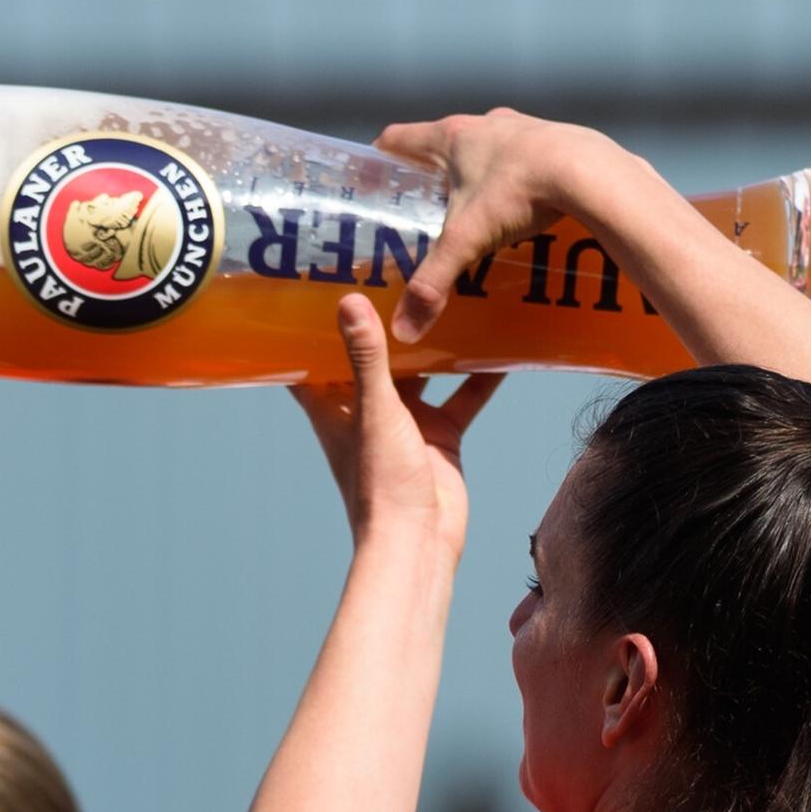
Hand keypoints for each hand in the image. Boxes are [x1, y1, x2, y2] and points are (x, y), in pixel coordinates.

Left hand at [288, 294, 501, 548]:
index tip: (315, 285)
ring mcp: (406, 423)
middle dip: (384, 322)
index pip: (310, 361)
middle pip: (372, 358)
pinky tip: (500, 344)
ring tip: (452, 296)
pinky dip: (479, 375)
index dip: (310, 327)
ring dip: (434, 343)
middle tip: (399, 271)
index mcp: (336, 407)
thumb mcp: (375, 410)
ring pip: (421, 373)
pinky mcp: (440, 435)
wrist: (419, 540)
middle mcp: (367, 412)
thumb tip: (349, 301)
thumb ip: (366, 357)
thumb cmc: (382, 482)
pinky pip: (462, 397)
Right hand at [373, 109, 636, 341]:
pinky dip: (512, 175)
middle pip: (442, 142)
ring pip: (485, 147)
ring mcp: (521, 127)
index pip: (398, 138)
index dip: (379, 157)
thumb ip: (433, 282)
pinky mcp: (553, 138)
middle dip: (429, 171)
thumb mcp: (466, 240)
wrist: (588, 173)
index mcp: (452, 137)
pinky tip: (519, 204)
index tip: (371, 176)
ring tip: (472, 206)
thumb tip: (403, 329)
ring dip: (474, 170)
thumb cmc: (517, 193)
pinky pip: (522, 155)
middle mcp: (483, 124)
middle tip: (421, 203)